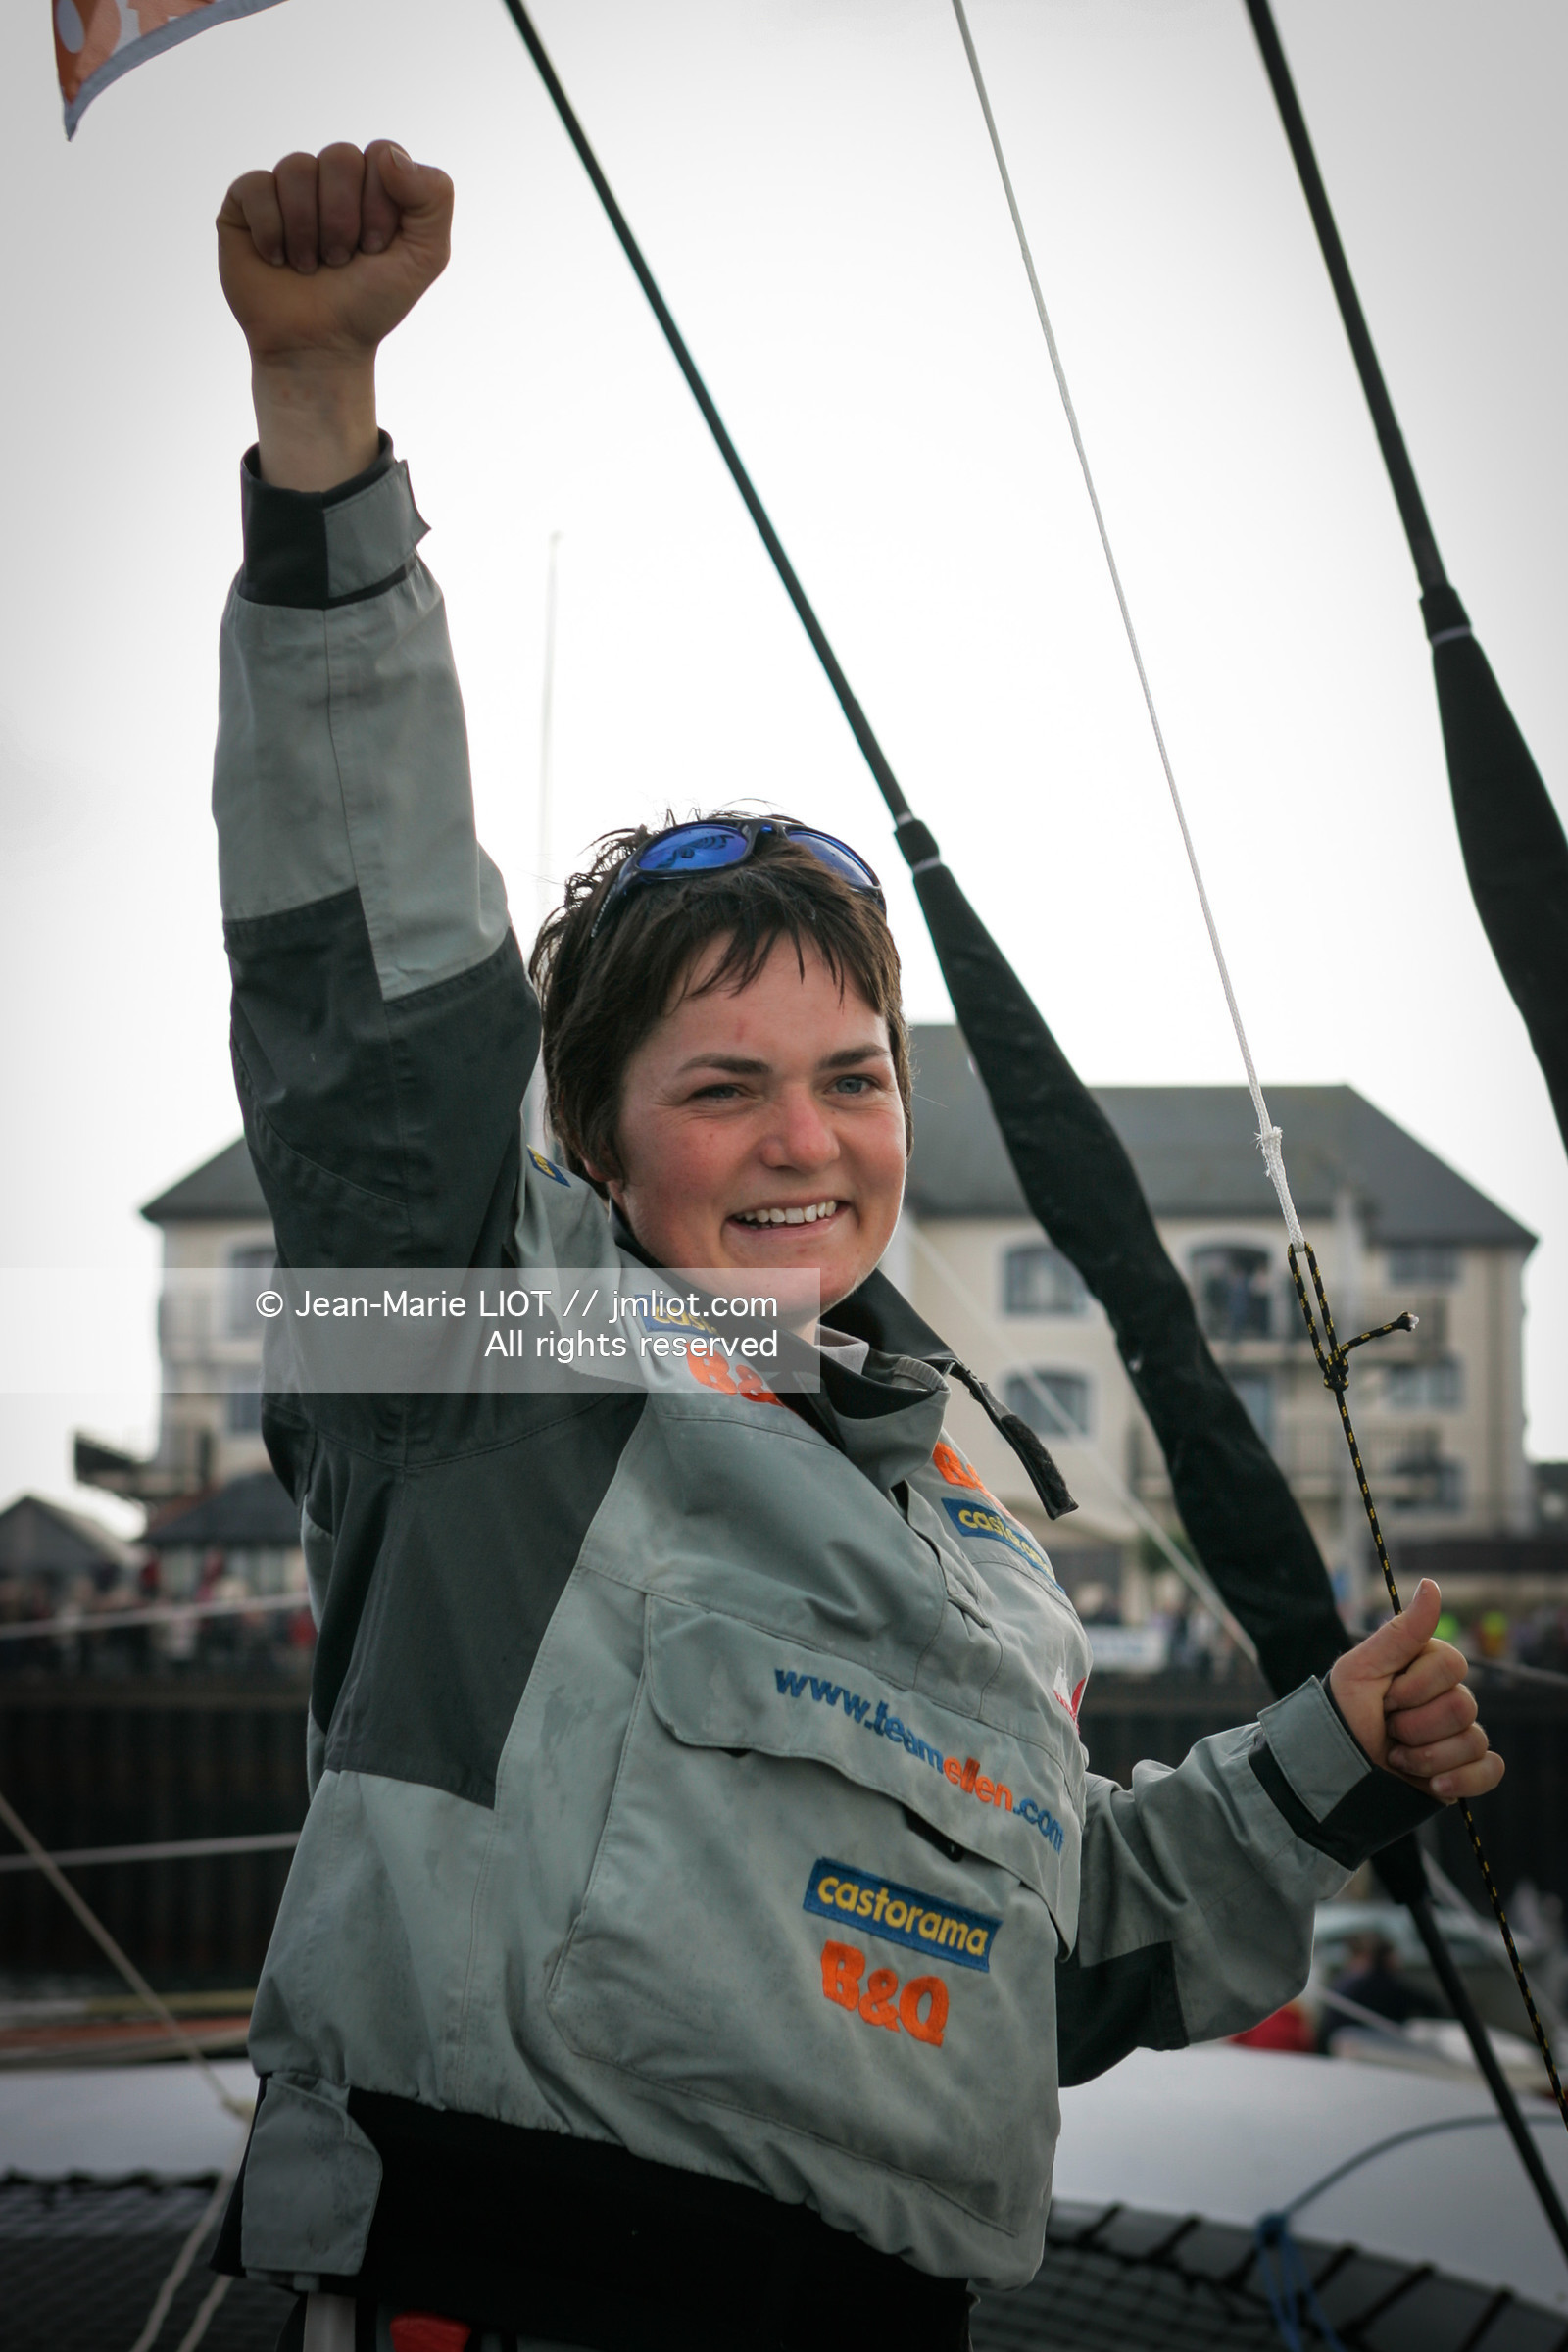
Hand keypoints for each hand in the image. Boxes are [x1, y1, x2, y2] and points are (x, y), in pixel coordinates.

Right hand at [216, 141, 452, 490]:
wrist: (320, 348)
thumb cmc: (370, 304)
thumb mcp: (426, 257)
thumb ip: (434, 197)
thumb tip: (386, 155)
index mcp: (372, 183)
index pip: (381, 154)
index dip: (381, 207)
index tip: (376, 251)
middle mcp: (328, 179)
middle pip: (339, 156)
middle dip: (345, 219)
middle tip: (342, 261)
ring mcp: (286, 188)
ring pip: (297, 167)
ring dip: (309, 230)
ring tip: (310, 266)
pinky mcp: (245, 203)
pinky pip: (256, 186)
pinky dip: (272, 230)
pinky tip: (277, 260)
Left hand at [1328, 1578, 1503, 1802]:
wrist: (1331, 1771)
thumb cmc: (1340, 1715)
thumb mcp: (1361, 1669)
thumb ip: (1401, 1632)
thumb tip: (1432, 1586)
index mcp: (1425, 1668)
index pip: (1453, 1665)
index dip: (1415, 1686)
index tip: (1384, 1697)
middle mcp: (1447, 1699)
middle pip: (1463, 1706)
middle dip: (1415, 1725)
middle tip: (1387, 1729)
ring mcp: (1457, 1736)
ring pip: (1473, 1741)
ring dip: (1425, 1756)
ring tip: (1395, 1757)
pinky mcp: (1464, 1772)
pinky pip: (1490, 1770)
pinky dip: (1463, 1780)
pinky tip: (1433, 1785)